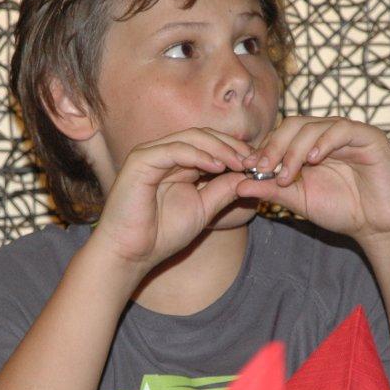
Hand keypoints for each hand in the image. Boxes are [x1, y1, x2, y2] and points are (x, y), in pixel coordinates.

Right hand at [91, 128, 250, 271]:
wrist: (131, 254)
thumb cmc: (161, 235)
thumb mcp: (203, 209)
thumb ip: (223, 191)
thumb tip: (249, 176)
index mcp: (176, 163)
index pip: (210, 145)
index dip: (235, 151)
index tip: (258, 165)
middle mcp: (163, 154)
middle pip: (203, 136)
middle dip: (231, 146)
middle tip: (254, 160)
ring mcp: (150, 154)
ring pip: (191, 138)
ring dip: (219, 148)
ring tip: (240, 162)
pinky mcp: (140, 160)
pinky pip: (174, 150)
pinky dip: (198, 155)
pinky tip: (217, 167)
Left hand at [236, 116, 389, 241]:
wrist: (380, 225)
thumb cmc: (343, 211)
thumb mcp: (300, 201)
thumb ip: (271, 191)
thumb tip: (237, 186)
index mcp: (310, 146)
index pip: (281, 135)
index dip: (263, 149)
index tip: (247, 169)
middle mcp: (327, 135)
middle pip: (292, 125)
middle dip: (273, 146)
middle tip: (261, 169)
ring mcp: (348, 133)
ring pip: (312, 126)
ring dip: (294, 149)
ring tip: (285, 174)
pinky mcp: (369, 137)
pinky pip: (341, 130)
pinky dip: (324, 142)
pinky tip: (313, 160)